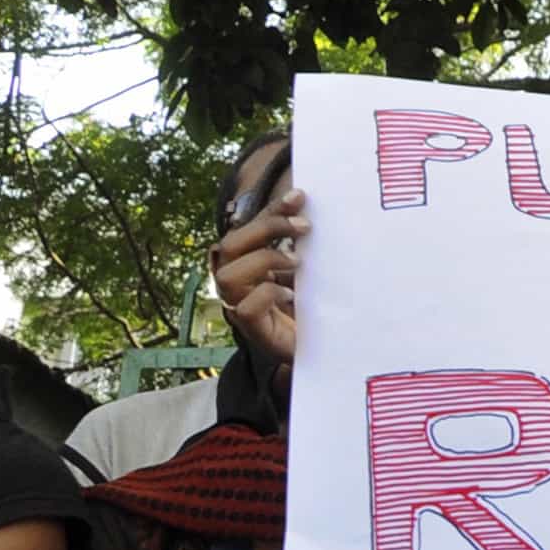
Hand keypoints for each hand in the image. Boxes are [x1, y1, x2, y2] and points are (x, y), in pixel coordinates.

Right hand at [210, 184, 304, 373]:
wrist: (320, 352)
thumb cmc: (312, 310)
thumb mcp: (310, 275)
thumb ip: (305, 252)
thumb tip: (315, 219)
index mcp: (247, 263)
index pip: (250, 229)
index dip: (271, 210)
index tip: (300, 196)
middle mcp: (237, 282)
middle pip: (230, 244)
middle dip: (266, 228)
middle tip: (305, 226)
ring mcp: (239, 305)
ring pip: (228, 274)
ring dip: (264, 260)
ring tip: (297, 262)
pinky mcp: (251, 328)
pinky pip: (246, 307)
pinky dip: (267, 295)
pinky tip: (290, 295)